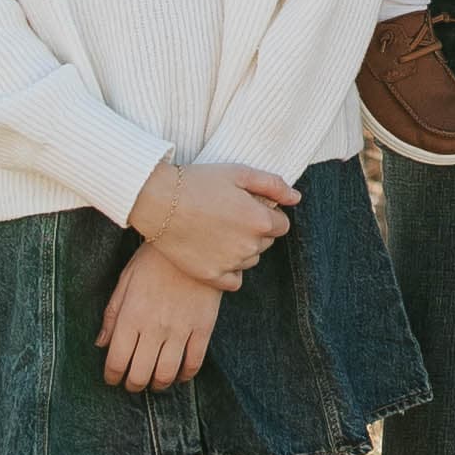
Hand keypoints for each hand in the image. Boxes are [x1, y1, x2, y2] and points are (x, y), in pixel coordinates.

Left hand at [99, 247, 227, 389]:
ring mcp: (180, 329)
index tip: (113, 378)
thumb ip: (111, 315)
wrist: (195, 240)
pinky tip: (180, 374)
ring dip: (158, 384)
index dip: (112, 376)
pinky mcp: (203, 327)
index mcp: (130, 316)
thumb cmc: (154, 259)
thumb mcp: (125, 281)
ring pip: (167, 374)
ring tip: (155, 382)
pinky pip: (194, 362)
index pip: (116, 361)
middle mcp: (154, 328)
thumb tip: (101, 344)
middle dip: (133, 385)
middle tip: (133, 383)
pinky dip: (186, 375)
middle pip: (140, 374)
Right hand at [127, 157, 299, 291]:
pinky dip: (229, 270)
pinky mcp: (211, 276)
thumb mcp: (239, 173)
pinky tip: (215, 252)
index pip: (281, 225)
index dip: (266, 214)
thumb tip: (296, 198)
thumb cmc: (198, 182)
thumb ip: (273, 185)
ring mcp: (230, 264)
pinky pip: (234, 281)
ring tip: (217, 230)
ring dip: (242, 249)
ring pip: (250, 261)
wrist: (158, 201)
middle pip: (265, 243)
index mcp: (260, 221)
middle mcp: (249, 246)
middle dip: (255, 231)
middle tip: (228, 215)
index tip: (246, 206)